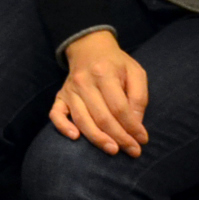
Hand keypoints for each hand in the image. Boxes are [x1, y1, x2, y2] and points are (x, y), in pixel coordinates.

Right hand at [49, 29, 148, 155]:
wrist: (89, 48)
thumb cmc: (116, 63)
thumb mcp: (135, 72)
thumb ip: (139, 96)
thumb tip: (136, 123)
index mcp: (105, 73)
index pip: (119, 107)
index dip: (132, 126)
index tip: (142, 139)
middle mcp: (84, 82)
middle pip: (102, 117)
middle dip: (119, 137)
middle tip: (133, 151)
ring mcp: (70, 90)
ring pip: (82, 119)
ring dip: (98, 139)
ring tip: (113, 150)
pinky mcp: (60, 96)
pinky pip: (56, 114)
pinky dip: (63, 127)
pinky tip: (75, 138)